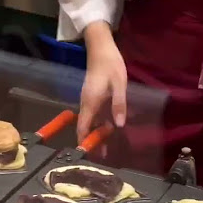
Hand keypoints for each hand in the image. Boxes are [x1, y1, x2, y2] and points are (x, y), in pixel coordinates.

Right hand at [78, 21, 126, 142]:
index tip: (89, 154)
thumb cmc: (110, 65)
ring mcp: (88, 100)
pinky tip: (108, 129)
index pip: (83, 127)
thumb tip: (119, 125)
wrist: (101, 48)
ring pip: (90, 122)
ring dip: (96, 134)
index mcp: (90, 103)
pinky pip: (94, 115)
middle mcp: (86, 104)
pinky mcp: (93, 97)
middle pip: (86, 128)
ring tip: (106, 146)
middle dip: (92, 142)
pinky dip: (99, 125)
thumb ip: (119, 104)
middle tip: (103, 155)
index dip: (84, 142)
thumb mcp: (119, 85)